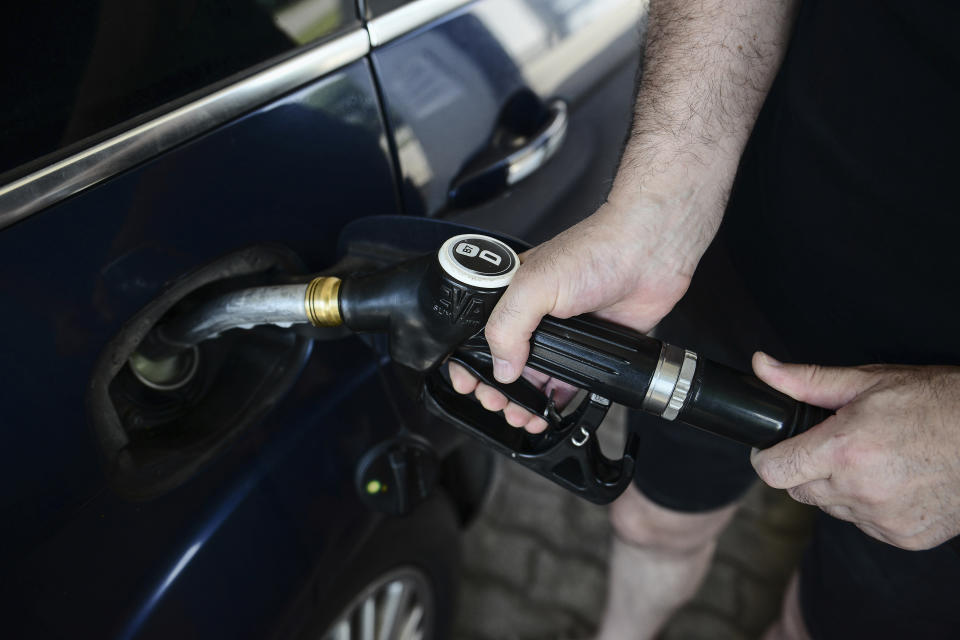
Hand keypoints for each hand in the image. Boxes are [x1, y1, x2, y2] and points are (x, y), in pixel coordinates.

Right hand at [449, 198, 716, 431]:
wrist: (648, 254)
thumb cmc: (595, 251)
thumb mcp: (535, 285)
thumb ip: (508, 327)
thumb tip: (501, 367)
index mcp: (511, 294)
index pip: (477, 334)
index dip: (467, 360)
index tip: (466, 382)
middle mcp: (533, 314)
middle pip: (504, 361)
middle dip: (496, 389)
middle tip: (497, 403)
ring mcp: (562, 332)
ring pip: (534, 377)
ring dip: (524, 401)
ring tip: (521, 415)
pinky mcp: (589, 346)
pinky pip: (568, 380)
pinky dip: (556, 401)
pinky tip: (550, 411)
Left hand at [750, 353, 959, 549]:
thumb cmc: (937, 404)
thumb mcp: (868, 381)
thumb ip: (806, 380)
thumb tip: (762, 366)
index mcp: (843, 450)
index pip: (774, 471)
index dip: (766, 457)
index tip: (771, 447)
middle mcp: (859, 490)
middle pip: (799, 491)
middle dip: (805, 468)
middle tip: (832, 445)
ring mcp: (883, 518)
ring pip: (831, 508)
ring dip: (838, 488)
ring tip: (871, 459)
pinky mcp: (903, 537)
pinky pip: (864, 523)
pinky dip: (868, 505)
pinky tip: (893, 479)